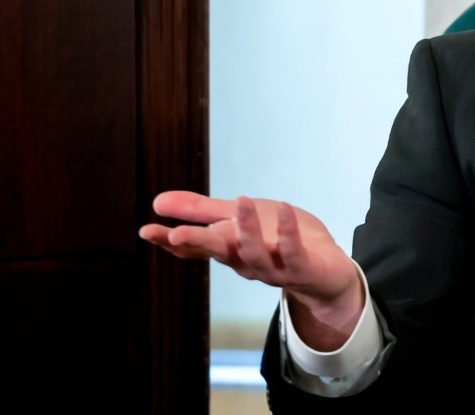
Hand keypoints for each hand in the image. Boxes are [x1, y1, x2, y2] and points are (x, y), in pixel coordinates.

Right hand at [140, 191, 363, 349]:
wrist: (327, 272)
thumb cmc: (280, 241)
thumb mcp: (240, 218)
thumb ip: (202, 211)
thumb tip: (158, 202)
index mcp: (229, 248)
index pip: (194, 246)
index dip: (170, 240)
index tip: (146, 230)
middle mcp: (246, 261)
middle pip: (217, 252)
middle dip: (196, 243)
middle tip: (175, 234)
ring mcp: (274, 268)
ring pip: (254, 255)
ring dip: (246, 231)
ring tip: (240, 203)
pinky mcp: (302, 268)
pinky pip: (293, 252)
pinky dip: (287, 232)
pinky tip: (283, 209)